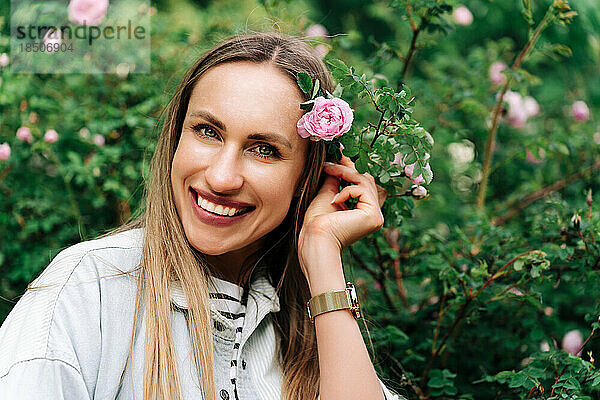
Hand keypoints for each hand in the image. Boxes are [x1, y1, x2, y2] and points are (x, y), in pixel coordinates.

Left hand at [297, 154, 386, 276]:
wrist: (315, 239)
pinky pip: (363, 190)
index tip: (338, 153)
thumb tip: (337, 163)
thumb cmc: (317, 223)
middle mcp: (372, 214)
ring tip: (328, 170)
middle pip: (366, 180)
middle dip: (348, 168)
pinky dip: (347, 189)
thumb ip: (335, 181)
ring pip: (365, 182)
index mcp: (362, 212)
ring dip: (345, 173)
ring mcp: (375, 216)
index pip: (361, 184)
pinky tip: (335, 199)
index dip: (350, 168)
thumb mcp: (327, 195)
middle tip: (333, 158)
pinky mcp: (373, 216)